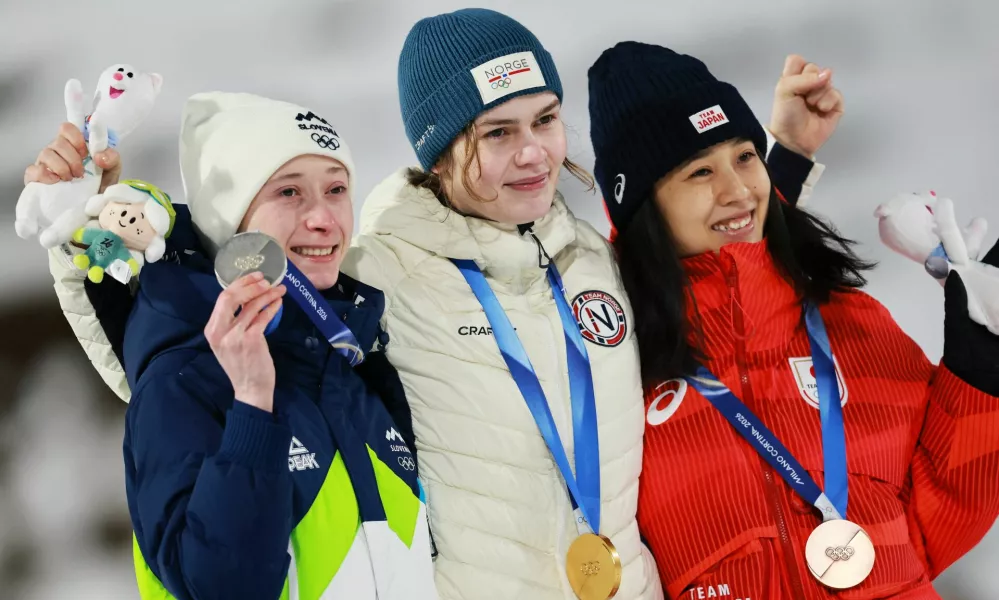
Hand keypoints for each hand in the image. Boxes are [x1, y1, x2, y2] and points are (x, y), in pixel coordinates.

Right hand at [23, 122, 120, 191]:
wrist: (91, 205)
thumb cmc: (99, 183)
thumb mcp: (112, 170)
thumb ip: (112, 158)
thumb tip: (99, 156)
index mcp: (74, 144)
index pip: (67, 128)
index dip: (76, 138)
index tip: (86, 153)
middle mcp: (57, 150)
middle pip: (59, 142)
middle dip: (73, 159)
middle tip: (81, 173)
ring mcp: (45, 162)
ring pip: (46, 153)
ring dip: (61, 167)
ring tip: (71, 179)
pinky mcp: (36, 176)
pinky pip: (33, 170)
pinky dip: (45, 175)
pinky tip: (56, 181)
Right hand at [204, 272, 286, 411]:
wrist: (250, 388)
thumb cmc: (241, 364)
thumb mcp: (228, 342)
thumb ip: (232, 322)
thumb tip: (248, 296)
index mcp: (212, 330)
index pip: (222, 298)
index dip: (239, 284)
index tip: (254, 277)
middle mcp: (220, 331)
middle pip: (231, 297)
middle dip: (251, 285)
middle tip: (267, 280)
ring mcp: (235, 336)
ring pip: (251, 305)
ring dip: (267, 294)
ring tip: (279, 289)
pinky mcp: (251, 340)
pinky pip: (263, 316)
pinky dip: (272, 307)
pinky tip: (279, 303)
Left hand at [768, 55, 844, 157]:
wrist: (793, 139)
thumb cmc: (785, 115)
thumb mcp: (784, 91)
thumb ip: (803, 78)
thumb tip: (827, 74)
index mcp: (793, 79)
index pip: (797, 60)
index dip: (796, 70)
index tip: (793, 82)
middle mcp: (808, 83)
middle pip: (814, 68)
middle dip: (808, 82)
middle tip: (802, 97)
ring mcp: (822, 92)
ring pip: (827, 80)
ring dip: (818, 94)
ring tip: (811, 106)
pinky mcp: (835, 104)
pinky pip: (836, 93)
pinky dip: (828, 102)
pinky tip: (822, 111)